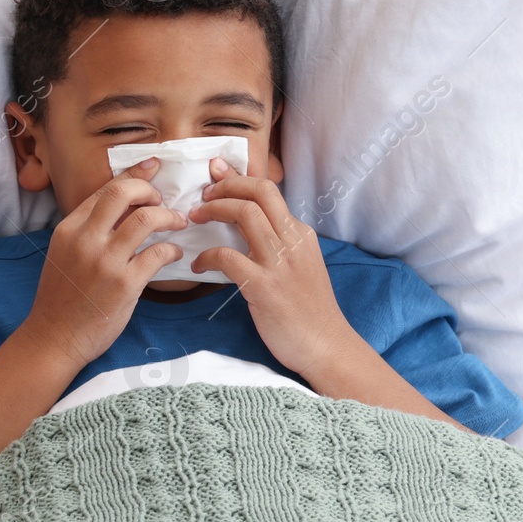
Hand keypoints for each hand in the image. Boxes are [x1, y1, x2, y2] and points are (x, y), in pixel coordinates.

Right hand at [18, 157, 185, 372]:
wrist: (54, 339)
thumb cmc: (63, 298)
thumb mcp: (66, 254)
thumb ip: (90, 230)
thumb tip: (125, 208)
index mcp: (69, 229)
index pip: (105, 190)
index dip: (133, 174)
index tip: (153, 166)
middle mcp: (85, 240)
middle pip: (122, 194)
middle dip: (149, 189)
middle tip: (161, 200)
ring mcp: (105, 262)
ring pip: (145, 219)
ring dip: (168, 216)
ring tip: (177, 222)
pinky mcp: (124, 284)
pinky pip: (158, 254)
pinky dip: (172, 249)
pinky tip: (174, 253)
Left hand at [188, 158, 352, 378]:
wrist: (326, 346)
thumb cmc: (309, 312)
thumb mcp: (302, 266)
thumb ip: (281, 244)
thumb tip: (250, 228)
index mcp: (301, 234)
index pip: (269, 191)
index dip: (238, 178)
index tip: (216, 174)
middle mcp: (293, 241)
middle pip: (259, 192)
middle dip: (226, 185)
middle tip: (203, 195)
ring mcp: (280, 263)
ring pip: (246, 214)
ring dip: (214, 210)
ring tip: (196, 219)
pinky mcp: (265, 287)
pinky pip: (228, 257)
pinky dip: (207, 255)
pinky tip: (198, 265)